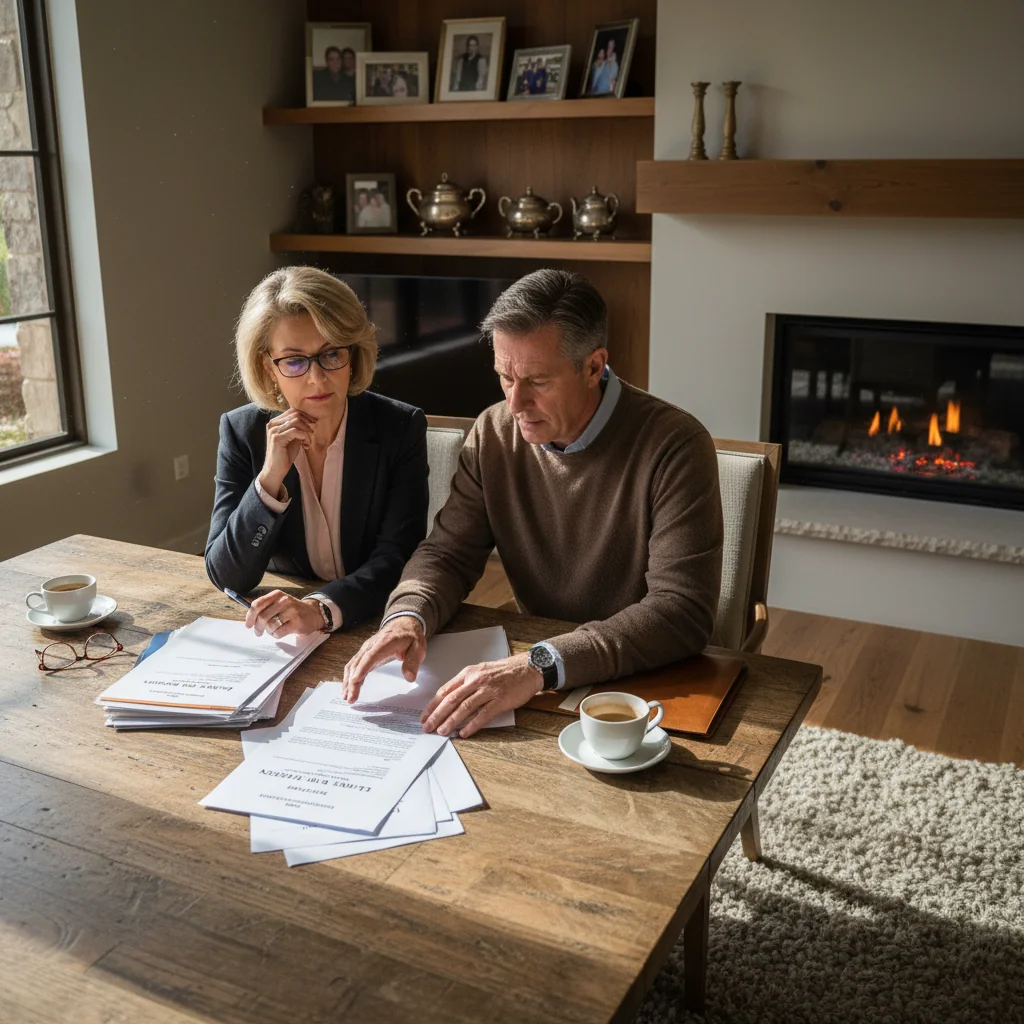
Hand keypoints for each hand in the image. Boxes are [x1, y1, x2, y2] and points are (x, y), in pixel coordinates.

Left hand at [245, 590, 323, 637]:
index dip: (250, 616)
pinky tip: (281, 632)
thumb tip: (250, 620)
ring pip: (270, 625)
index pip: (257, 604)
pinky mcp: (297, 622)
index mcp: (277, 594)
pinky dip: (276, 635)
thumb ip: (265, 608)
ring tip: (273, 630)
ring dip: (269, 631)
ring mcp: (291, 611)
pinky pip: (278, 632)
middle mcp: (284, 600)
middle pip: (262, 616)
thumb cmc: (292, 610)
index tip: (248, 625)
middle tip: (258, 633)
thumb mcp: (279, 603)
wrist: (313, 613)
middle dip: (257, 627)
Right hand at [258, 408, 314, 497]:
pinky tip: (306, 443)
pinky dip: (304, 436)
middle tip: (314, 429)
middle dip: (308, 421)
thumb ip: (298, 428)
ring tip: (310, 437)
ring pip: (296, 421)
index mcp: (275, 422)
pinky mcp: (277, 438)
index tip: (314, 422)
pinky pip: (295, 431)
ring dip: (306, 429)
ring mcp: (274, 430)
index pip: (292, 411)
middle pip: (295, 414)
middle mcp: (272, 424)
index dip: (306, 415)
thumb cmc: (285, 454)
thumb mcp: (293, 438)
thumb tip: (310, 420)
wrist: (276, 469)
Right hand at [342, 616, 425, 703]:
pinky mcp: (365, 653)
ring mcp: (366, 649)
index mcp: (385, 642)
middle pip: (358, 663)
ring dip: (348, 681)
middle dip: (352, 681)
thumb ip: (413, 662)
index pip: (371, 656)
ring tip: (347, 697)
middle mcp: (371, 645)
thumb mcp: (418, 647)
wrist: (403, 623)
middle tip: (350, 698)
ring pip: (352, 665)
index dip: (362, 668)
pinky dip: (349, 677)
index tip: (355, 680)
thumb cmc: (410, 636)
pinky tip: (349, 688)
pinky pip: (354, 665)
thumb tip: (409, 677)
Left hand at [420, 653, 541, 738]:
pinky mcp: (500, 700)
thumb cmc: (505, 671)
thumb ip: (467, 683)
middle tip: (427, 727)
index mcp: (468, 673)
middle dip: (437, 715)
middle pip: (451, 700)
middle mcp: (476, 680)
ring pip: (464, 707)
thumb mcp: (481, 671)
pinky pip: (483, 714)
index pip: (445, 690)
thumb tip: (451, 700)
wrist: (528, 668)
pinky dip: (472, 724)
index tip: (424, 715)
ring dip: (451, 721)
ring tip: (442, 731)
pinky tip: (464, 733)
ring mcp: (488, 690)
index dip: (433, 705)